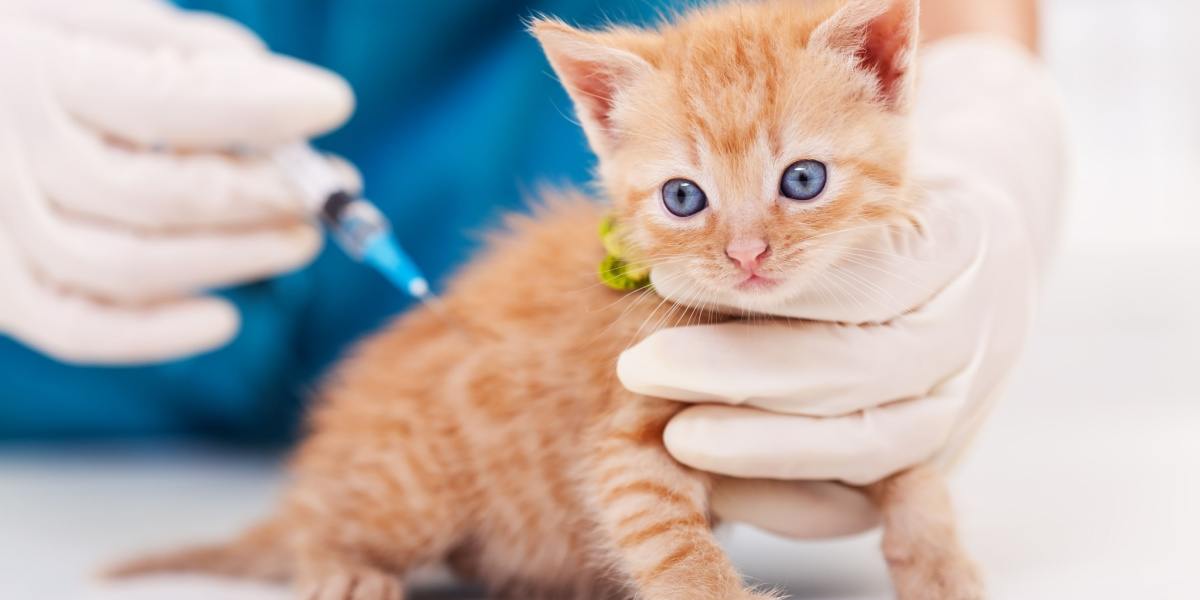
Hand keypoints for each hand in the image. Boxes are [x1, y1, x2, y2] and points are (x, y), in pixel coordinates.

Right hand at [0, 0, 353, 363]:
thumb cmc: (13, 43)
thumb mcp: (72, 9)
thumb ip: (165, 43)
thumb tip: (267, 83)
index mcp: (32, 67)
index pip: (167, 101)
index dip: (262, 109)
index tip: (331, 104)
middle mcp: (7, 151)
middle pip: (166, 194)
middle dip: (269, 192)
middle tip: (333, 182)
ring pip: (133, 267)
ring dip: (235, 259)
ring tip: (301, 238)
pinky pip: (76, 328)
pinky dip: (155, 334)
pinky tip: (223, 320)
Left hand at [617, 36, 1063, 538]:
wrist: (974, 254)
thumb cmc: (883, 198)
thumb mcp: (854, 161)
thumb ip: (780, 177)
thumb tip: (651, 209)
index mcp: (958, 235)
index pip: (865, 272)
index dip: (766, 285)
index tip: (669, 277)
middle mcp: (973, 325)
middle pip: (856, 365)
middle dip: (739, 372)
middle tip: (642, 367)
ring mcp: (962, 400)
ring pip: (863, 441)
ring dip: (761, 447)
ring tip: (673, 436)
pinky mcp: (937, 456)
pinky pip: (866, 496)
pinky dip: (793, 502)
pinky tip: (723, 494)